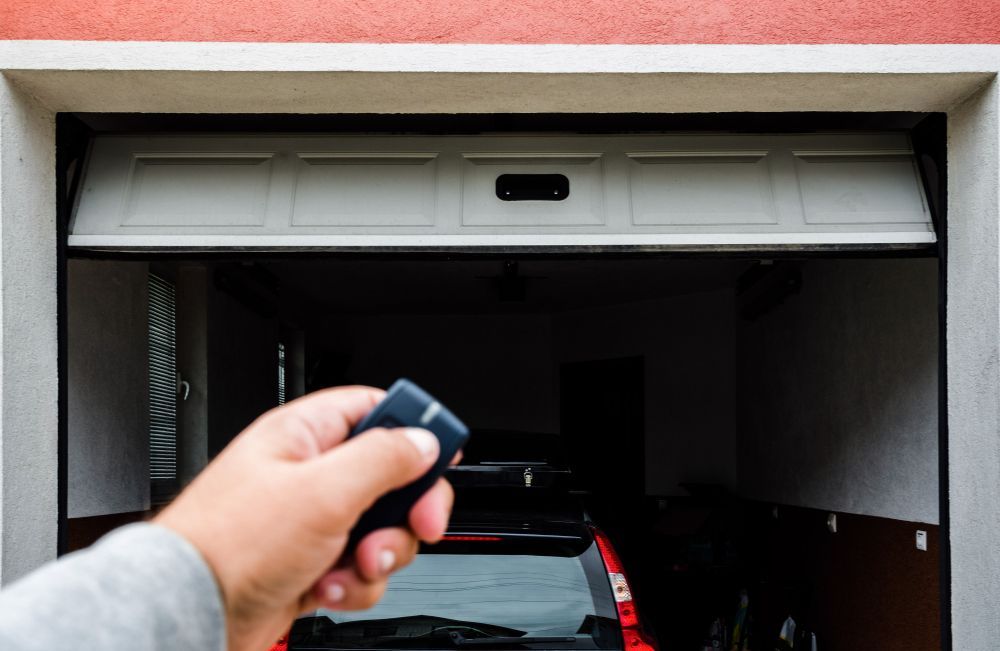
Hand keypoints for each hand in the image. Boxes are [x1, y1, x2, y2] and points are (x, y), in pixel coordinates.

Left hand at [154, 386, 453, 650]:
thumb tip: (424, 441)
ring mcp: (311, 521)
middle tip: (416, 523)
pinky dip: (353, 583)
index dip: (415, 428)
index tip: (442, 454)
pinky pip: (359, 567)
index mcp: (307, 434)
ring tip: (352, 564)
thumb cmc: (230, 544)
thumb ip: (382, 459)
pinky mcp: (311, 563)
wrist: (191, 612)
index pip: (376, 410)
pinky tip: (326, 587)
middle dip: (406, 509)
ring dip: (379, 554)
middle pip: (392, 476)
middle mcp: (310, 473)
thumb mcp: (322, 491)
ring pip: (381, 529)